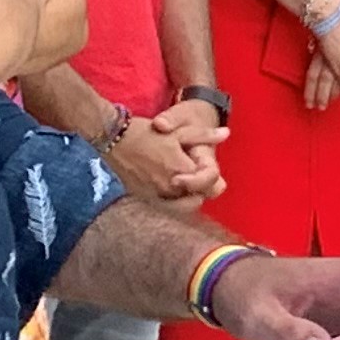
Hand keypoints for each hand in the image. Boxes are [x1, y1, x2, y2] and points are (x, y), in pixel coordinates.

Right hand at [105, 111, 224, 205]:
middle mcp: (168, 187)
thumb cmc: (148, 132)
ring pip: (180, 205)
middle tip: (194, 176)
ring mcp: (153, 195)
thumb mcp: (179, 131)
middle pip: (196, 197)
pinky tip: (169, 188)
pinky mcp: (141, 198)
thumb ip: (204, 136)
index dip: (210, 178)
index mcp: (181, 170)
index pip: (208, 184)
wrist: (113, 138)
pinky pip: (163, 207)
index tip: (203, 170)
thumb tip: (227, 133)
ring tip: (182, 181)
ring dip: (185, 197)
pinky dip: (170, 202)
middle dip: (199, 189)